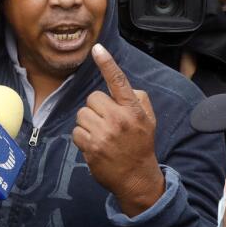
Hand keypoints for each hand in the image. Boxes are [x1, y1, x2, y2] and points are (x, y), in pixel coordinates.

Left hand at [73, 44, 165, 216]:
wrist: (136, 177)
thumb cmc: (140, 144)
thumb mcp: (148, 119)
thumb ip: (137, 99)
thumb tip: (120, 84)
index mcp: (133, 109)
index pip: (118, 81)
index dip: (107, 63)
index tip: (97, 49)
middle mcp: (119, 119)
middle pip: (93, 98)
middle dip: (96, 108)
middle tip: (107, 122)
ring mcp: (104, 134)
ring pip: (82, 114)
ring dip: (88, 122)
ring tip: (101, 134)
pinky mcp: (92, 147)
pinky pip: (76, 131)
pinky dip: (82, 137)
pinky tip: (95, 145)